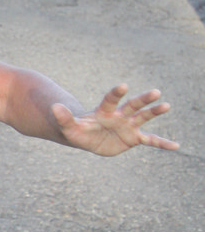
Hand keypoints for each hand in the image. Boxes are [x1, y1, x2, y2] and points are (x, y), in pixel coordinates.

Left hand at [52, 85, 177, 155]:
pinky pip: (150, 140)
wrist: (86, 137)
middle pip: (133, 105)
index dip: (116, 93)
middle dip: (143, 99)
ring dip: (154, 112)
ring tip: (167, 106)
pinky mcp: (133, 138)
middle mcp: (119, 115)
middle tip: (156, 92)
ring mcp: (128, 125)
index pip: (111, 99)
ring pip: (143, 117)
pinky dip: (162, 143)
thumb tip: (55, 108)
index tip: (123, 86)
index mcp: (104, 111)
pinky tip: (175, 146)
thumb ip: (64, 117)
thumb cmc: (77, 130)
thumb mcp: (68, 126)